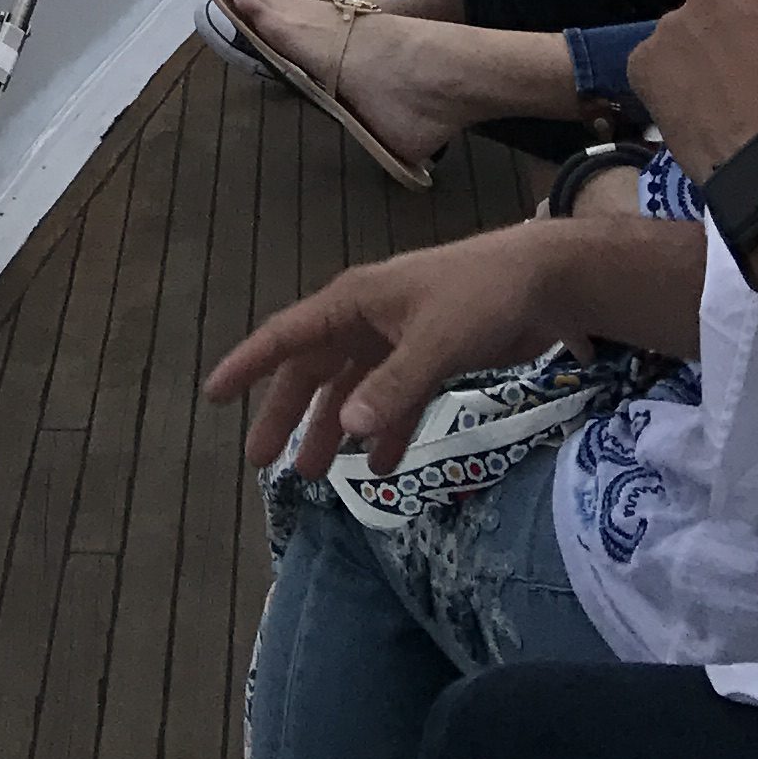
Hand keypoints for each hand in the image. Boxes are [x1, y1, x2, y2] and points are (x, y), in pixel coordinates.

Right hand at [206, 225, 574, 475]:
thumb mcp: (436, 343)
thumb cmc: (481, 298)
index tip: (214, 396)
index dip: (248, 365)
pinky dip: (386, 431)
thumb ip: (394, 388)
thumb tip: (350, 430)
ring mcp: (397, 340)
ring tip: (317, 477)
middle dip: (286, 415)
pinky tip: (383, 466)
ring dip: (335, 430)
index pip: (287, 336)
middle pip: (313, 371)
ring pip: (352, 391)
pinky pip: (394, 401)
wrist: (543, 281)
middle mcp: (366, 320)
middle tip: (262, 463)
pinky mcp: (429, 357)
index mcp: (353, 304)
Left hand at [635, 0, 757, 186]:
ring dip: (701, 55)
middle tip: (751, 70)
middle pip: (715, 0)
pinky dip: (673, 82)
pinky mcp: (642, 61)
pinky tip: (699, 112)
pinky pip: (658, 64)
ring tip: (726, 99)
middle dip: (730, 26)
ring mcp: (670, 26)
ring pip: (685, 33)